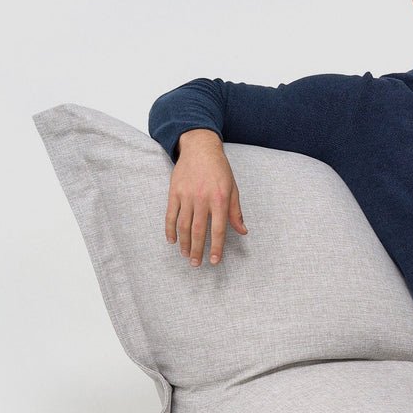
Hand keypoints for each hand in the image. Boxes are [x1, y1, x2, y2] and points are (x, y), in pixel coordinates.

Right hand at [165, 129, 246, 265]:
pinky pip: (170, 214)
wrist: (200, 148)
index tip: (214, 261)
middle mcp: (203, 199)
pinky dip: (169, 229)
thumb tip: (243, 231)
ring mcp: (187, 196)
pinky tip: (172, 240)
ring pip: (183, 225)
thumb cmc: (220, 169)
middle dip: (198, 250)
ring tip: (186, 255)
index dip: (216, 247)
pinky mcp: (174, 192)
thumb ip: (236, 212)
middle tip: (196, 264)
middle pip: (199, 231)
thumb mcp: (233, 188)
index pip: (219, 229)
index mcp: (220, 200)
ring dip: (184, 243)